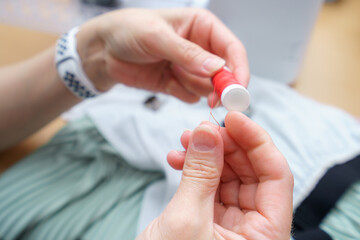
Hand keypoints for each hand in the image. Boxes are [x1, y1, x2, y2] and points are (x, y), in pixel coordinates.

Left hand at [76, 8, 248, 101]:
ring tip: (173, 74)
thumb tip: (217, 68)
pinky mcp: (179, 84)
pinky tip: (167, 82)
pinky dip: (184, 94)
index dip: (239, 70)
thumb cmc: (128, 31)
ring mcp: (191, 68)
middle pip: (226, 72)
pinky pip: (193, 96)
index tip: (238, 91)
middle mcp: (201, 48)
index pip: (232, 49)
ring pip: (210, 87)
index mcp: (202, 27)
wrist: (103, 51)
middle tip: (214, 99)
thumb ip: (187, 54)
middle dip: (221, 86)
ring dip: (197, 89)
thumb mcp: (157, 37)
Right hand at [137, 111, 292, 239]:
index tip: (235, 117)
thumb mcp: (186, 219)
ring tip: (185, 140)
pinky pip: (210, 186)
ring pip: (229, 176)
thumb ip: (200, 172)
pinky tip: (178, 158)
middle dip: (227, 145)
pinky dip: (195, 169)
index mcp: (265, 238)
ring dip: (208, 154)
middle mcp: (254, 231)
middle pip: (252, 173)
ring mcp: (232, 226)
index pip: (277, 177)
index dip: (257, 142)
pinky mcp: (211, 221)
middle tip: (204, 128)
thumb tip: (207, 132)